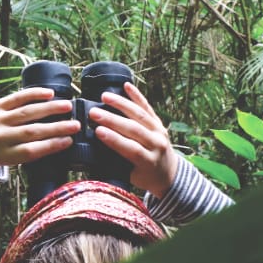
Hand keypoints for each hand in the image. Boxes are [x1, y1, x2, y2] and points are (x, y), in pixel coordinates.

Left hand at [0, 88, 79, 166]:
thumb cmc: (1, 154)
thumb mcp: (14, 160)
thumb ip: (33, 152)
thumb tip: (62, 141)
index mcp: (6, 155)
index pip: (32, 151)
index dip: (52, 145)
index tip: (69, 140)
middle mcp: (1, 136)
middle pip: (32, 131)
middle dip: (56, 127)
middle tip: (75, 124)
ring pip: (27, 112)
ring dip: (49, 108)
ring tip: (67, 106)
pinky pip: (17, 97)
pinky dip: (34, 94)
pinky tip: (49, 93)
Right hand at [90, 82, 177, 197]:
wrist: (169, 174)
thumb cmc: (144, 177)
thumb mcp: (131, 176)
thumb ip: (117, 165)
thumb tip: (93, 152)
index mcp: (149, 161)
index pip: (131, 148)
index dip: (114, 139)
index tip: (97, 131)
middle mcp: (157, 144)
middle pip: (134, 129)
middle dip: (112, 119)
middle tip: (93, 113)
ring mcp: (160, 132)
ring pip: (140, 114)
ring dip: (121, 104)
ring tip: (104, 96)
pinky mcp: (159, 123)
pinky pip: (147, 107)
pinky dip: (137, 96)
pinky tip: (126, 85)